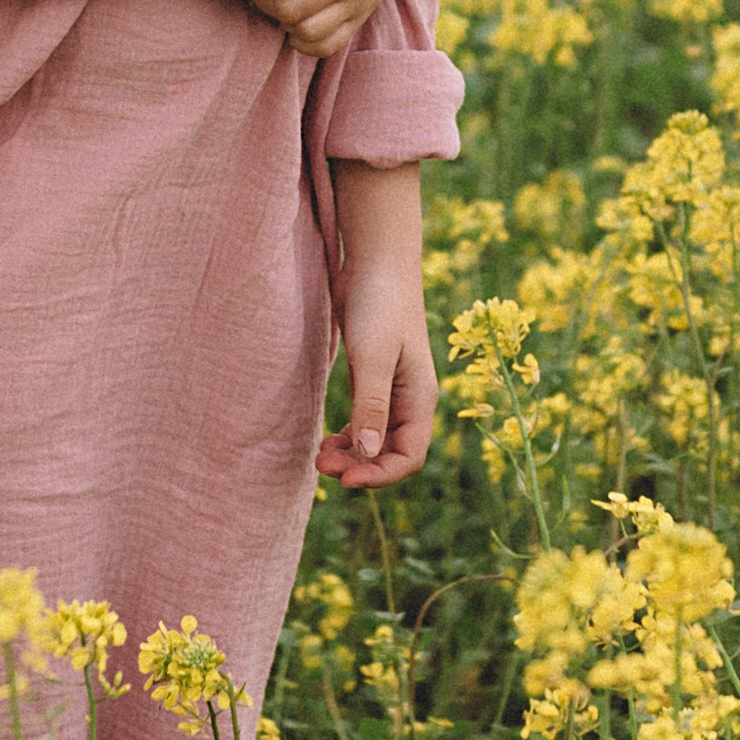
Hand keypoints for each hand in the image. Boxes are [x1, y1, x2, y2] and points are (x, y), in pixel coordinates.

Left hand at [315, 274, 437, 489]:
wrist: (376, 260)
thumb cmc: (379, 302)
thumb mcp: (373, 355)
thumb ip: (371, 405)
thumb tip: (369, 454)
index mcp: (420, 398)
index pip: (409, 457)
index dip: (379, 475)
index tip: (344, 479)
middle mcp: (410, 399)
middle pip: (391, 453)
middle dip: (360, 467)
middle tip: (320, 464)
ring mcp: (392, 389)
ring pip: (376, 441)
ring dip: (351, 455)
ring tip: (319, 456)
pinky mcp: (373, 377)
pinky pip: (365, 422)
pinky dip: (348, 437)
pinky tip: (327, 438)